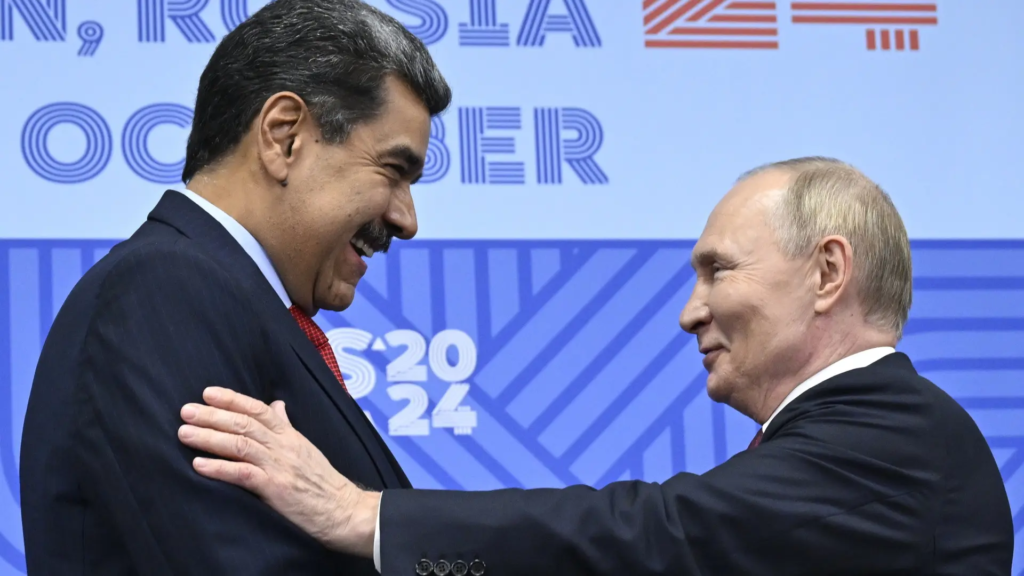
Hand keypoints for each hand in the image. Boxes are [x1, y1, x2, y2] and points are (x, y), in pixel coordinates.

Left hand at [178, 387, 378, 555]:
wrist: (342, 509)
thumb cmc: (321, 480)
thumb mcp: (305, 447)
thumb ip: (287, 426)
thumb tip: (276, 405)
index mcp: (289, 435)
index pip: (259, 410)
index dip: (232, 399)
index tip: (207, 393)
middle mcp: (283, 446)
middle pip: (244, 424)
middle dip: (212, 416)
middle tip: (186, 411)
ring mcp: (279, 466)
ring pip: (240, 445)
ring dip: (209, 438)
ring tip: (185, 434)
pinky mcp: (275, 488)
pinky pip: (243, 474)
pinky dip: (220, 468)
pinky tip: (199, 464)